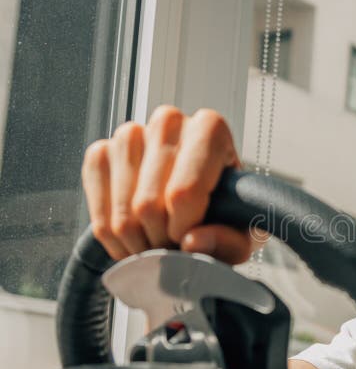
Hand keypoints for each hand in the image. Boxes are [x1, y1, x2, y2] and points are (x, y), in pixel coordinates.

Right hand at [81, 105, 263, 263]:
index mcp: (210, 129)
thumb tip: (192, 242)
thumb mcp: (245, 233)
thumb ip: (229, 241)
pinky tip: (133, 238)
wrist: (199, 202)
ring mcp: (130, 134)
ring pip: (123, 211)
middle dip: (161, 240)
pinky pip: (97, 207)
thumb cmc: (226, 213)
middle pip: (149, 204)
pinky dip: (113, 235)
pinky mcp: (100, 153)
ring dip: (138, 242)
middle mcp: (168, 121)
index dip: (184, 228)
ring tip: (157, 243)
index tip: (190, 239)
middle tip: (174, 247)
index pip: (184, 191)